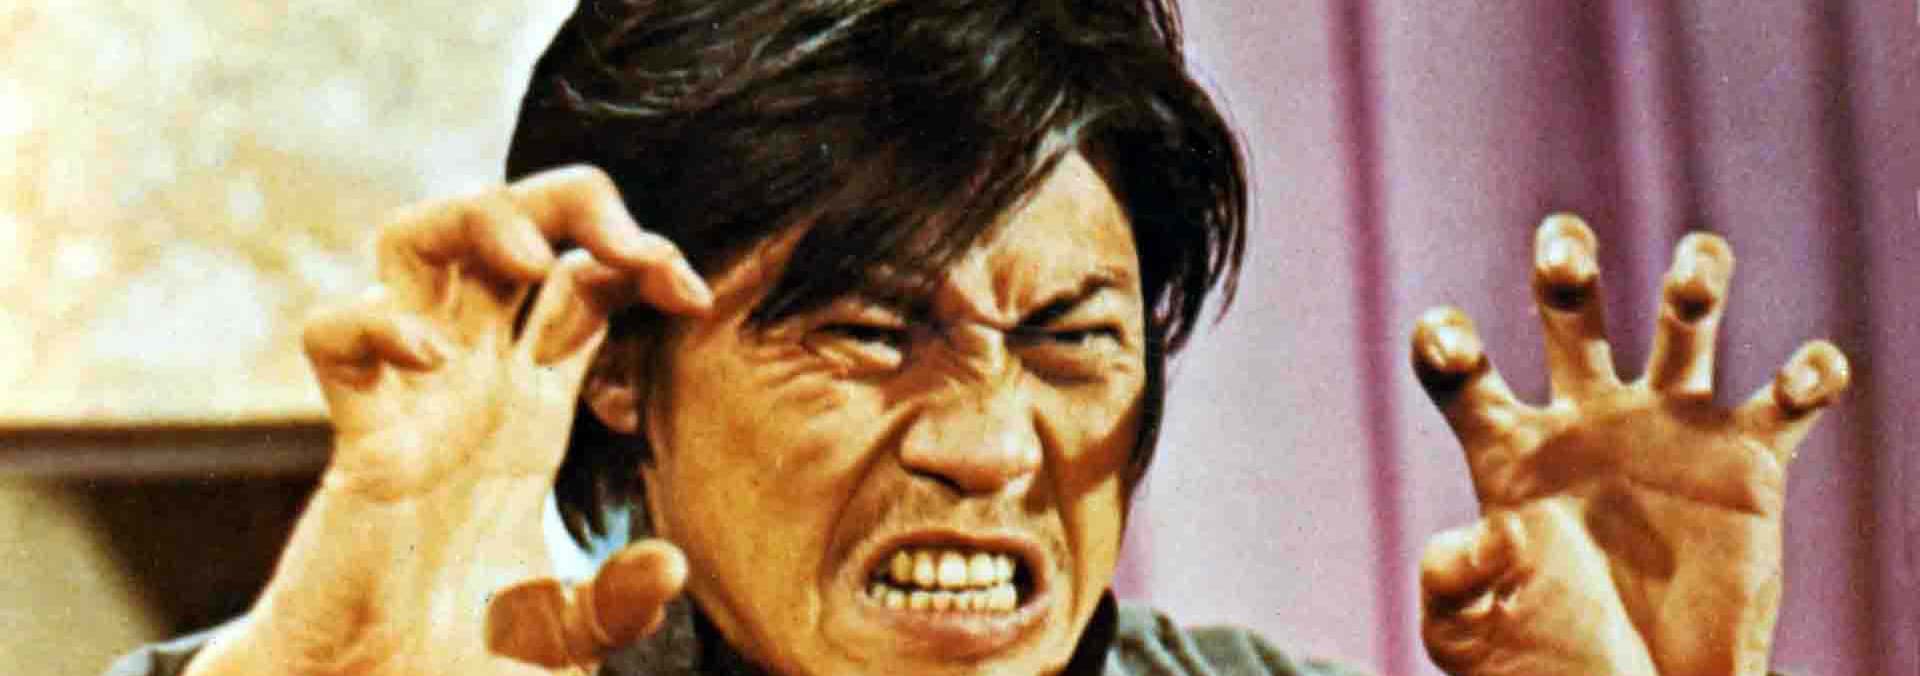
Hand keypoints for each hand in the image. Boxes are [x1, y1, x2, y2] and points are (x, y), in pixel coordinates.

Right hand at [187, 166, 706, 674]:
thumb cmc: (462, 661)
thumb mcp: (569, 632)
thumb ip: (620, 598)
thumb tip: (670, 566)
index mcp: (534, 405)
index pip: (584, 278)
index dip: (640, 259)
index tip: (693, 298)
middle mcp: (473, 380)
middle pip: (509, 223)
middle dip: (573, 202)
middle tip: (632, 248)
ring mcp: (410, 400)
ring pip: (416, 240)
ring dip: (476, 221)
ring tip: (531, 259)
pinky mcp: (356, 441)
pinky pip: (333, 341)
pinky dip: (373, 324)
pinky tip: (430, 358)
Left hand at [1411, 215, 1849, 675]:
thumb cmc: (1548, 660)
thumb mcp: (1471, 633)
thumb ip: (1450, 586)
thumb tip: (1474, 537)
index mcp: (1508, 451)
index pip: (1463, 374)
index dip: (1446, 344)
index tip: (1451, 341)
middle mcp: (1587, 419)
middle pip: (1571, 309)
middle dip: (1567, 266)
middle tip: (1565, 256)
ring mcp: (1669, 430)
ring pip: (1686, 322)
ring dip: (1695, 282)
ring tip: (1694, 284)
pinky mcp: (1747, 462)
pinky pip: (1789, 400)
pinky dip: (1809, 375)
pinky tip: (1803, 376)